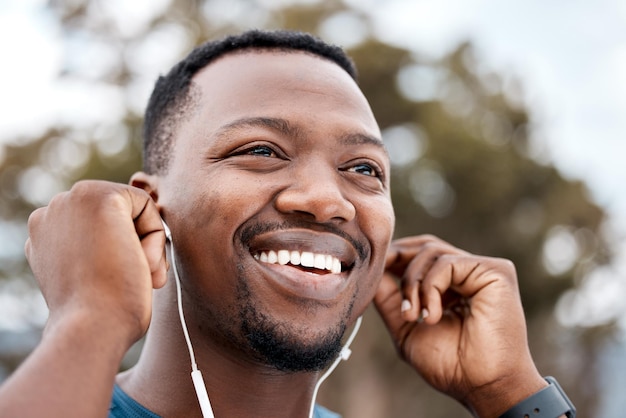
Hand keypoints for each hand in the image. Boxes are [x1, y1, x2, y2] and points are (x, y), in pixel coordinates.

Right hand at [25, 180, 167, 346]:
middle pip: (121, 215)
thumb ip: (98, 248)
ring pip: (134, 210)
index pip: (105, 227)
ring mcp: (70, 200)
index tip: (120, 283)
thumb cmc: (99, 314)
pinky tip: (141, 265)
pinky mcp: (98, 197)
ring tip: (136, 275)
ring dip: (146, 246)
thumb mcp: (92, 274)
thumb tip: (120, 237)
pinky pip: (147, 206)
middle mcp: (52, 210)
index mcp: (46, 232)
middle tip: (134, 280)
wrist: (94, 329)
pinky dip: (155, 238)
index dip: (122, 254)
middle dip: (136, 247)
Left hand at [374, 235, 545, 416]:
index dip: (394, 258)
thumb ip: (390, 298)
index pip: (419, 254)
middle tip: (386, 287)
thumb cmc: (451, 365)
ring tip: (413, 316)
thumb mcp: (406, 328)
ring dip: (411, 282)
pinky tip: (431, 316)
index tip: (375, 275)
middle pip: (424, 245)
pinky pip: (447, 262)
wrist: (484, 388)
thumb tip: (374, 270)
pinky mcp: (496, 272)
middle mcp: (468, 273)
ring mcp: (483, 270)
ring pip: (431, 250)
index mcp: (451, 285)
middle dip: (398, 261)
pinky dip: (430, 286)